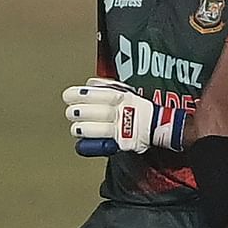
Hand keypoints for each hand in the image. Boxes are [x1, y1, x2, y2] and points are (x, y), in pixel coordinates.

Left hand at [62, 78, 186, 154]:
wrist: (158, 124)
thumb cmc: (139, 107)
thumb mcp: (127, 91)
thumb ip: (108, 87)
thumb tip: (89, 83)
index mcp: (123, 97)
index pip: (100, 94)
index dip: (82, 94)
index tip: (69, 94)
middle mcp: (123, 112)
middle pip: (97, 111)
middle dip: (80, 111)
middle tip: (70, 111)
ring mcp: (123, 128)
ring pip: (99, 129)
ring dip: (84, 128)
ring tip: (75, 127)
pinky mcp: (124, 142)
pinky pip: (105, 144)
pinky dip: (92, 144)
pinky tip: (82, 143)